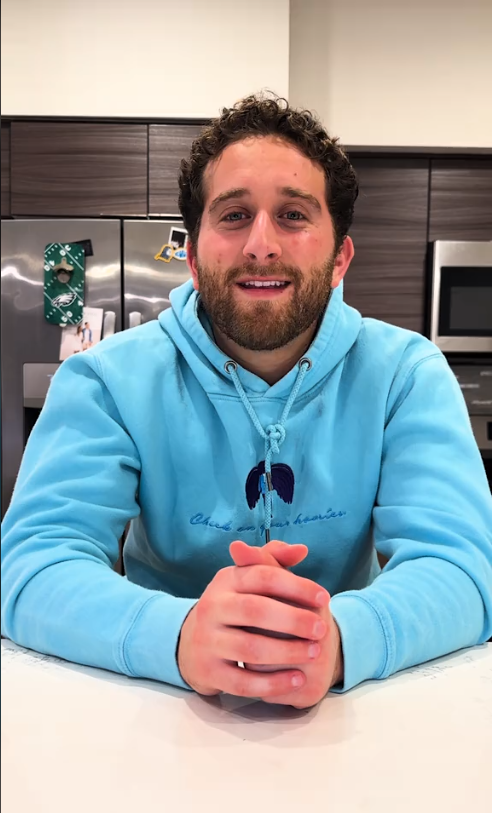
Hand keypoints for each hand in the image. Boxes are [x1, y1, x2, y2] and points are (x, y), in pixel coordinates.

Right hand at [177, 542, 329, 700]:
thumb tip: (301, 550)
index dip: (296, 586)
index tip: (324, 598)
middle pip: (255, 611)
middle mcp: (212, 607)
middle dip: (293, 620)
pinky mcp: (208, 672)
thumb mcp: (244, 579)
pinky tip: (296, 679)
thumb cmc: (231, 606)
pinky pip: (242, 682)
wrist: (189, 644)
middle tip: (321, 629)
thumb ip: (273, 561)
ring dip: (287, 652)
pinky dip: (272, 683)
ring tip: (314, 653)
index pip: (263, 576)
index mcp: (226, 580)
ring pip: (249, 648)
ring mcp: (207, 641)